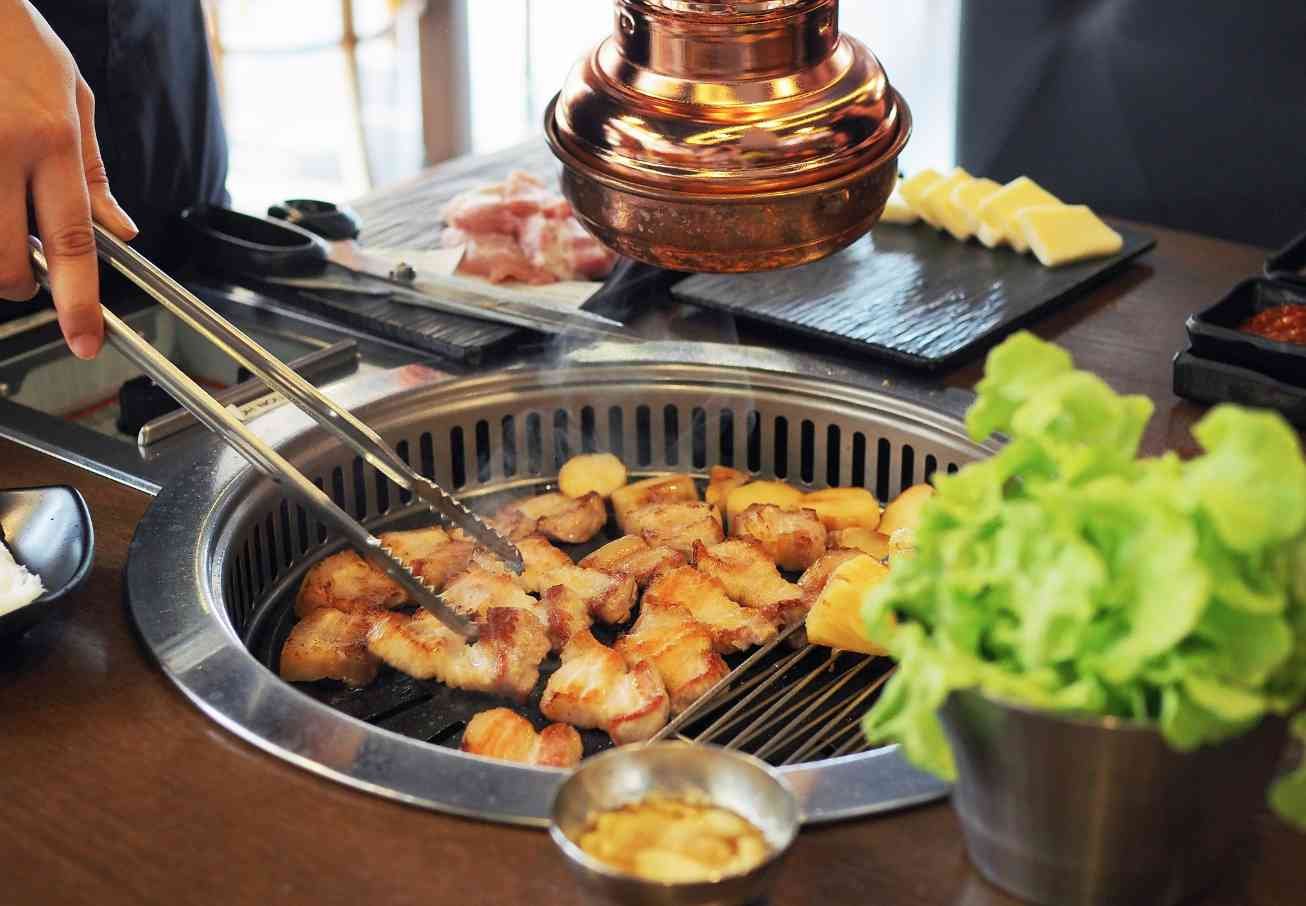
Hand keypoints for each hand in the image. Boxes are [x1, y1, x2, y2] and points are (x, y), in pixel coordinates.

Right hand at [0, 0, 137, 358]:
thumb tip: (122, 230)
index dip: (78, 300)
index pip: (71, 241)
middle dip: (14, 284)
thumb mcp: (69, 94)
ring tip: (0, 213)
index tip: (85, 339)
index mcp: (48, 138)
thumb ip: (90, 169)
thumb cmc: (8, 36)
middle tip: (23, 275)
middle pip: (3, 259)